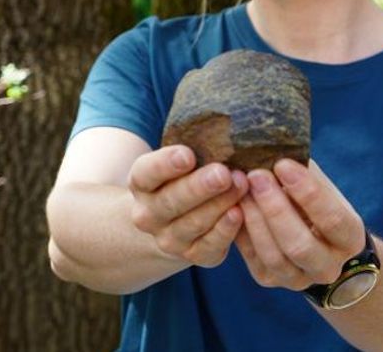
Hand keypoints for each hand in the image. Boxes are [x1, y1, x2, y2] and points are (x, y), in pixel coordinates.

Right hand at [128, 145, 248, 267]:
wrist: (174, 220)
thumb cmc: (184, 177)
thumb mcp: (179, 160)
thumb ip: (193, 149)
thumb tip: (224, 126)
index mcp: (141, 183)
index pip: (146, 173)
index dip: (165, 165)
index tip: (187, 155)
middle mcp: (148, 214)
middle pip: (170, 202)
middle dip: (198, 187)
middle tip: (223, 173)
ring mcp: (169, 238)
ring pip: (192, 224)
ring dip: (218, 205)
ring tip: (241, 186)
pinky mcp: (193, 255)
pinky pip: (209, 246)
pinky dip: (225, 231)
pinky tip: (239, 213)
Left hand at [235, 158, 365, 289]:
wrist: (317, 244)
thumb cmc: (319, 206)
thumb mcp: (323, 189)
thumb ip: (305, 174)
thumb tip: (276, 147)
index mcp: (349, 239)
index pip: (331, 219)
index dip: (308, 192)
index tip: (283, 164)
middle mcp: (327, 267)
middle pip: (299, 244)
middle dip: (275, 209)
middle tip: (256, 175)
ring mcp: (298, 279)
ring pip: (273, 255)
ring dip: (254, 219)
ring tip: (240, 188)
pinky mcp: (270, 280)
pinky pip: (252, 258)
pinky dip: (240, 231)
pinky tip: (232, 205)